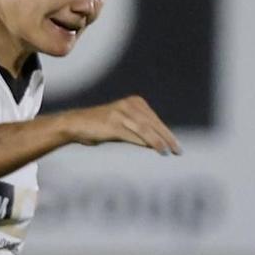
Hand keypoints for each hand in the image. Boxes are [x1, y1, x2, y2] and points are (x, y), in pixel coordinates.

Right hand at [65, 96, 180, 154]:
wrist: (75, 124)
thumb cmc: (100, 127)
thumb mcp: (123, 126)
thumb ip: (139, 131)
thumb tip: (158, 143)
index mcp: (135, 102)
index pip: (156, 120)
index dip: (167, 134)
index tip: (177, 146)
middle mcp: (129, 105)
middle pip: (153, 124)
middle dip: (167, 138)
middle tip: (178, 151)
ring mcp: (120, 113)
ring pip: (145, 129)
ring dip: (158, 141)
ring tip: (167, 152)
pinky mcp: (112, 123)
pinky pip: (132, 134)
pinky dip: (143, 142)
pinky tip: (153, 149)